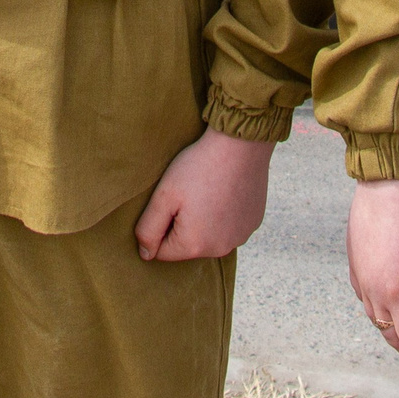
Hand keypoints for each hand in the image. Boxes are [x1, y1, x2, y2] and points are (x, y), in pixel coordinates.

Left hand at [135, 128, 274, 261]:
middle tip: (188, 193)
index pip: (162, 251)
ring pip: (209, 237)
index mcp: (194, 245)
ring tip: (207, 190)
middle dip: (182, 224)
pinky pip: (229, 227)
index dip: (159, 225)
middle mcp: (220, 249)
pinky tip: (225, 191)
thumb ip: (148, 229)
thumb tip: (146, 254)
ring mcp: (240, 237)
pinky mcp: (253, 223)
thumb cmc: (198, 167)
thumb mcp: (164, 195)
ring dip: (204, 221)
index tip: (170, 201)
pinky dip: (224, 214)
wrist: (240, 143)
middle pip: (187, 245)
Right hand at [346, 177, 398, 376]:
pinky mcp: (354, 261)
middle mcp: (373, 290)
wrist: (389, 176)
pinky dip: (382, 311)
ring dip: (397, 331)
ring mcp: (360, 276)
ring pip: (376, 319)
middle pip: (391, 336)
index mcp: (398, 292)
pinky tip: (397, 304)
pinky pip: (366, 299)